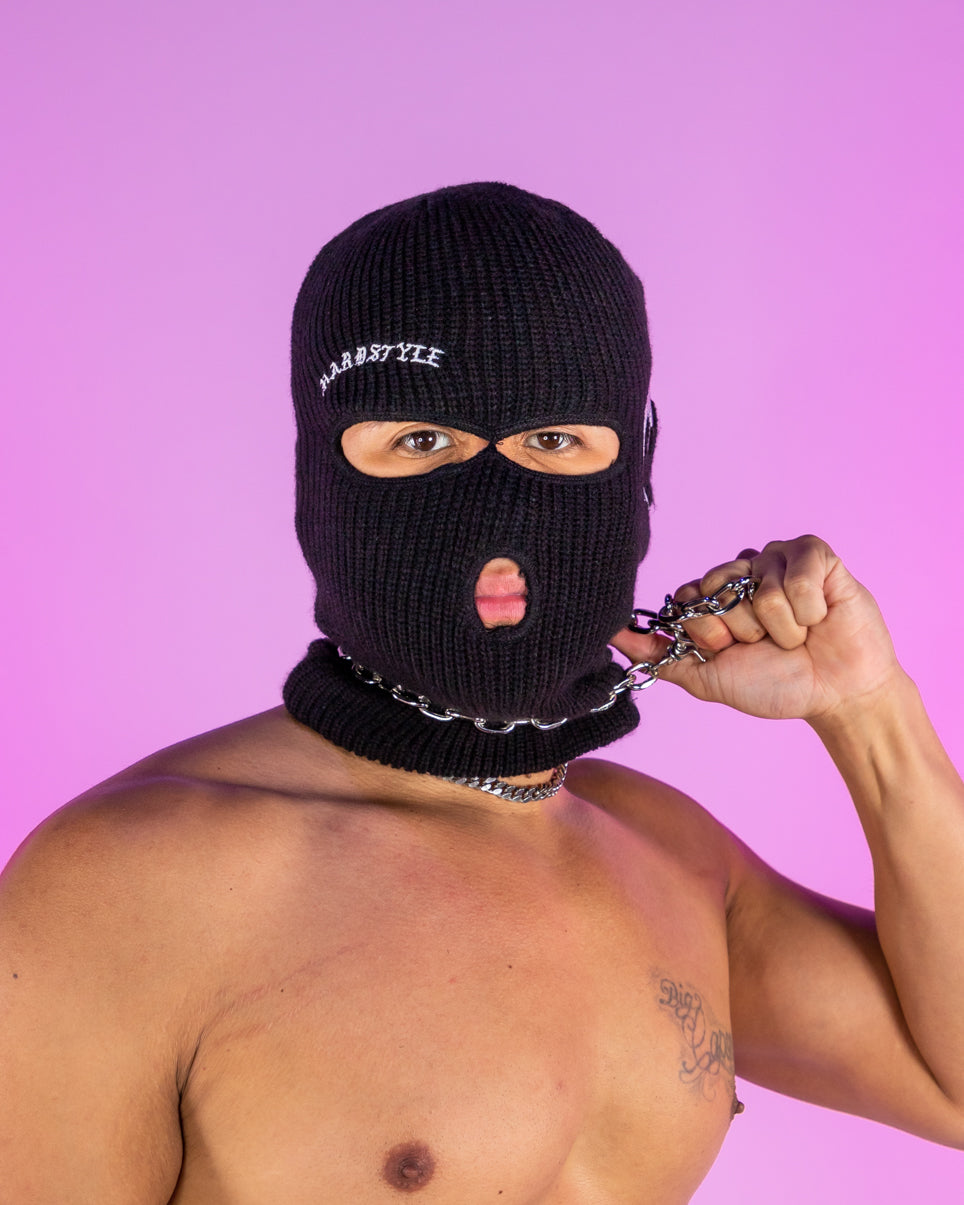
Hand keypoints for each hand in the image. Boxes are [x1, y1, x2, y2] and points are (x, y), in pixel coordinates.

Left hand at [611, 535, 904, 722]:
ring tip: (798, 636)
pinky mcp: (816, 555)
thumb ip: (659, 654)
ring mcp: (777, 559)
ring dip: (781, 627)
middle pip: (717, 588)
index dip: (707, 632)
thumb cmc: (776, 685)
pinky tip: (819, 619)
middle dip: (743, 630)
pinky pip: (797, 576)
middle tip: (767, 644)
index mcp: (713, 594)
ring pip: (759, 588)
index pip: (686, 597)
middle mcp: (741, 570)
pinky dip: (809, 611)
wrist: (835, 695)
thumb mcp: (707, 677)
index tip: (729, 651)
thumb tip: (611, 636)